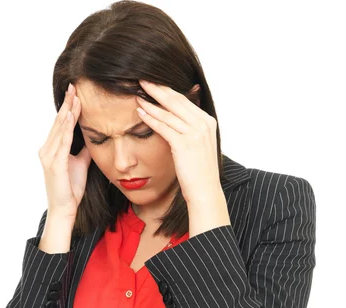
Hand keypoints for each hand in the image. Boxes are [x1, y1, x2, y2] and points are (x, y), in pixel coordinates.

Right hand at [38, 82, 90, 219]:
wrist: (65, 209)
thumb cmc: (71, 189)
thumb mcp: (80, 164)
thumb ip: (83, 150)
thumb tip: (92, 137)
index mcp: (52, 149)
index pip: (61, 125)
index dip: (68, 109)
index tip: (75, 93)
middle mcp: (47, 150)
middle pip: (58, 123)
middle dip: (67, 105)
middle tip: (73, 87)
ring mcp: (49, 157)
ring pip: (59, 129)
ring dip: (67, 112)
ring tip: (74, 97)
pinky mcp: (54, 164)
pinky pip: (61, 143)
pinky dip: (66, 129)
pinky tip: (70, 117)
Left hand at [136, 80, 222, 205]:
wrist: (205, 190)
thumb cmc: (199, 172)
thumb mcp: (199, 146)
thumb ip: (191, 131)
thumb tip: (176, 122)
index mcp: (208, 122)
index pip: (185, 100)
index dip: (168, 90)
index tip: (154, 84)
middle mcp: (203, 124)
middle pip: (177, 101)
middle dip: (158, 89)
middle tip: (142, 79)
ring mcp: (195, 133)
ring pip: (169, 112)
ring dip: (151, 102)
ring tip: (137, 93)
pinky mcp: (184, 144)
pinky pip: (164, 127)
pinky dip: (151, 118)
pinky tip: (140, 112)